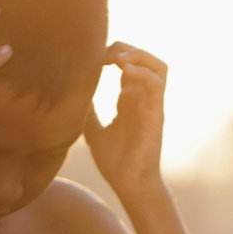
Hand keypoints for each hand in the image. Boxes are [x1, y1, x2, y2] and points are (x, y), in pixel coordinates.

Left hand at [82, 43, 167, 198]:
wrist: (128, 184)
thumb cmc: (115, 162)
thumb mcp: (93, 131)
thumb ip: (88, 112)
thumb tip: (74, 97)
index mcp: (128, 101)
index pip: (128, 66)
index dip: (114, 54)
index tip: (94, 57)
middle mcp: (142, 99)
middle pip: (145, 59)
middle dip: (127, 49)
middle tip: (106, 53)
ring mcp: (151, 105)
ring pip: (158, 66)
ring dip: (140, 56)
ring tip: (118, 59)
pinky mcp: (156, 114)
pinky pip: (157, 84)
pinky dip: (143, 72)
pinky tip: (124, 71)